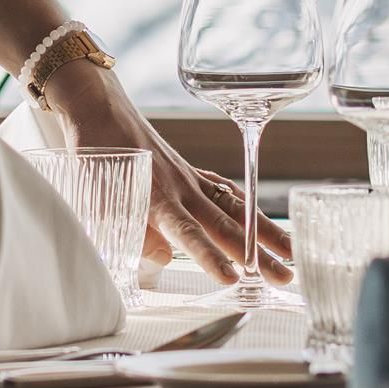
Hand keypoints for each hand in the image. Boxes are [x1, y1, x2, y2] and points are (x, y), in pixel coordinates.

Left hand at [42, 62, 290, 286]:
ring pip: (235, 208)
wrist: (100, 110)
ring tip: (292, 252)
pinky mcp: (192, 171)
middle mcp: (181, 189)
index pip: (188, 234)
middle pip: (225, 226)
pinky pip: (226, 191)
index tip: (231, 277)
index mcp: (155, 198)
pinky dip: (247, 206)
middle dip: (257, 254)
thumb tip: (163, 257)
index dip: (209, 256)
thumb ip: (130, 231)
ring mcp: (190, 178)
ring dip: (264, 232)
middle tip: (285, 276)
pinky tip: (261, 220)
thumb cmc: (96, 155)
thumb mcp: (98, 199)